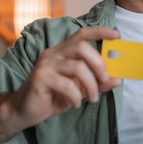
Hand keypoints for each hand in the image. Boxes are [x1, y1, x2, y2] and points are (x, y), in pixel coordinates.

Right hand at [2, 27, 122, 129]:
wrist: (24, 111)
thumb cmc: (53, 96)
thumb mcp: (80, 90)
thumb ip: (97, 83)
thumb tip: (118, 79)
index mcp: (62, 51)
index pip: (81, 34)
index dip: (99, 32)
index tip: (116, 35)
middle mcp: (53, 53)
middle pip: (82, 47)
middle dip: (99, 64)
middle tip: (104, 79)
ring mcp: (46, 65)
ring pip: (78, 68)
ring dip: (90, 85)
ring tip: (92, 98)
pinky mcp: (40, 78)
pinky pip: (67, 85)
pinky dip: (76, 96)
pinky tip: (75, 103)